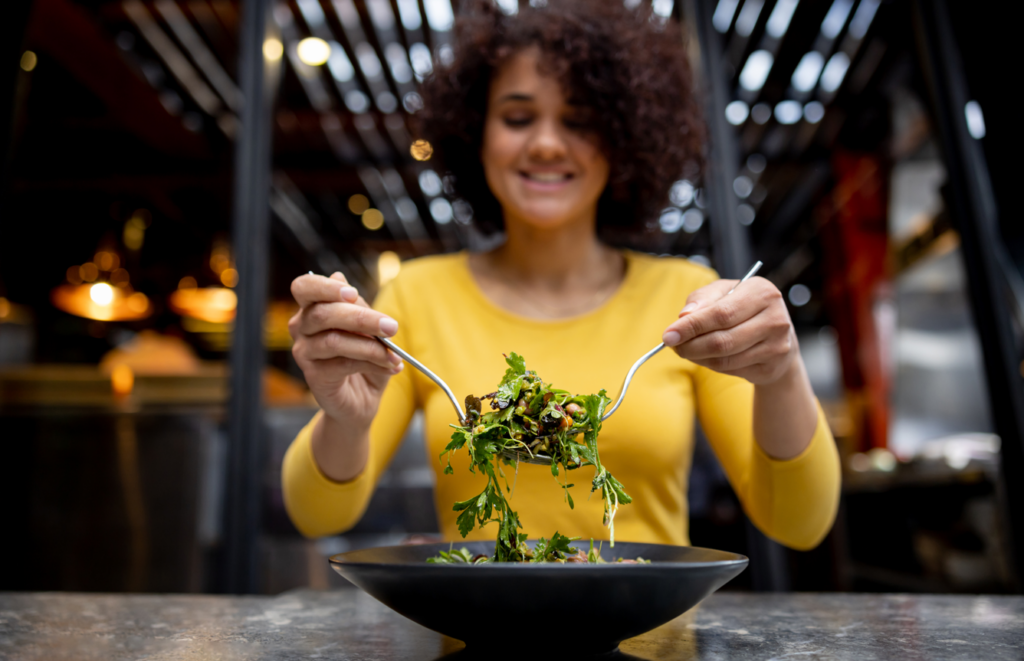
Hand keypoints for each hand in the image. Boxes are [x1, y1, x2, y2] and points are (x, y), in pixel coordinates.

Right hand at [289, 272, 403, 426]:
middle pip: (323, 314)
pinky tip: (390, 367)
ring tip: (394, 355)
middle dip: (362, 318)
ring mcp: (304, 353)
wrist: (361, 398)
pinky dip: (372, 364)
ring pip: (334, 341)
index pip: (304, 287)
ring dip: (371, 346)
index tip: (353, 293)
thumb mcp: (368, 328)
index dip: (325, 287)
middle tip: (391, 327)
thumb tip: (340, 277)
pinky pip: (343, 365)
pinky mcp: (314, 376)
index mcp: (312, 308)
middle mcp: (301, 328)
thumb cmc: (363, 356)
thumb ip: (357, 306)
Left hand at [661, 277, 797, 385]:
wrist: (777, 335)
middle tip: (672, 346)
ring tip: (686, 350)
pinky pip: (731, 370)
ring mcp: (777, 346)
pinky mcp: (771, 367)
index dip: (692, 326)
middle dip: (690, 345)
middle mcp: (775, 319)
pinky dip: (710, 365)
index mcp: (762, 292)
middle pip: (722, 340)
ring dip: (697, 357)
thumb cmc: (743, 307)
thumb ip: (702, 299)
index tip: (668, 335)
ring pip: (724, 359)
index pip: (721, 313)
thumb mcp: (723, 292)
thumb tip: (684, 316)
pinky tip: (704, 357)